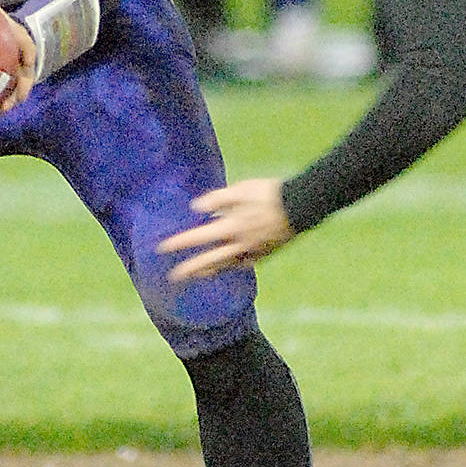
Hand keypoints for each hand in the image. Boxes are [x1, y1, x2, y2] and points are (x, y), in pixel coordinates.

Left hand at [0, 0, 36, 113]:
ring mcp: (12, 70)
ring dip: (7, 103)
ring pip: (14, 90)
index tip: (25, 76)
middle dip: (18, 93)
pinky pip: (1, 95)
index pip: (28, 49)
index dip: (28, 63)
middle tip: (8, 106)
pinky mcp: (3, 82)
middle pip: (24, 78)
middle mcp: (18, 57)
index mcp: (17, 38)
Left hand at [156, 178, 294, 280]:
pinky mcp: (266, 253)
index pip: (199, 237)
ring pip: (228, 265)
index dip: (180, 243)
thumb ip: (218, 199)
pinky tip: (229, 266)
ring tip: (199, 275)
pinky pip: (244, 263)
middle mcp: (240, 244)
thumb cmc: (270, 193)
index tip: (164, 248)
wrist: (302, 206)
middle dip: (191, 268)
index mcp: (232, 227)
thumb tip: (197, 207)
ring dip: (211, 270)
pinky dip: (233, 266)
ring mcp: (254, 252)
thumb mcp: (241, 189)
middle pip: (211, 260)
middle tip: (175, 277)